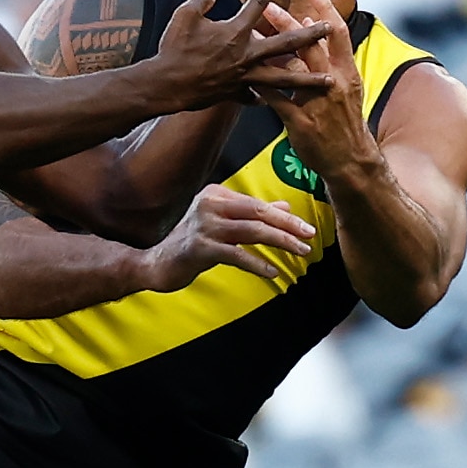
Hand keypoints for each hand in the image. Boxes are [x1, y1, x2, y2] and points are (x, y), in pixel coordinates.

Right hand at [138, 184, 318, 291]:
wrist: (157, 264)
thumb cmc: (192, 245)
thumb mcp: (224, 226)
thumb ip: (252, 216)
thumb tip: (286, 209)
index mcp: (217, 195)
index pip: (257, 204)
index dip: (284, 217)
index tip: (306, 229)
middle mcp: (210, 205)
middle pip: (258, 213)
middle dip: (287, 226)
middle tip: (309, 237)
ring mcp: (203, 226)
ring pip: (251, 231)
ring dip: (280, 242)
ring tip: (300, 252)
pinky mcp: (199, 248)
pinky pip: (235, 255)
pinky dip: (256, 264)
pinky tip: (271, 272)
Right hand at [147, 0, 330, 108]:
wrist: (165, 85)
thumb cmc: (173, 49)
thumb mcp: (184, 16)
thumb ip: (201, 1)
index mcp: (235, 32)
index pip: (257, 4)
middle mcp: (246, 55)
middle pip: (286, 44)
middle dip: (310, 35)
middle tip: (329, 29)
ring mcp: (244, 78)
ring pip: (283, 78)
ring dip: (307, 79)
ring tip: (328, 80)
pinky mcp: (236, 94)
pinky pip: (257, 98)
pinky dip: (266, 98)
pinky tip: (276, 100)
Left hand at [254, 0, 378, 177]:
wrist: (350, 160)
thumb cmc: (345, 122)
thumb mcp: (347, 88)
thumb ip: (331, 61)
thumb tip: (316, 32)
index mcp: (347, 72)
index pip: (339, 33)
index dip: (326, 9)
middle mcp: (334, 83)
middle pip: (310, 45)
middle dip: (289, 24)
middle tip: (270, 6)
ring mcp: (316, 102)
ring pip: (292, 69)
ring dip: (271, 50)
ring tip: (253, 35)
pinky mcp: (300, 121)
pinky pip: (276, 99)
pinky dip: (261, 86)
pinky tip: (245, 75)